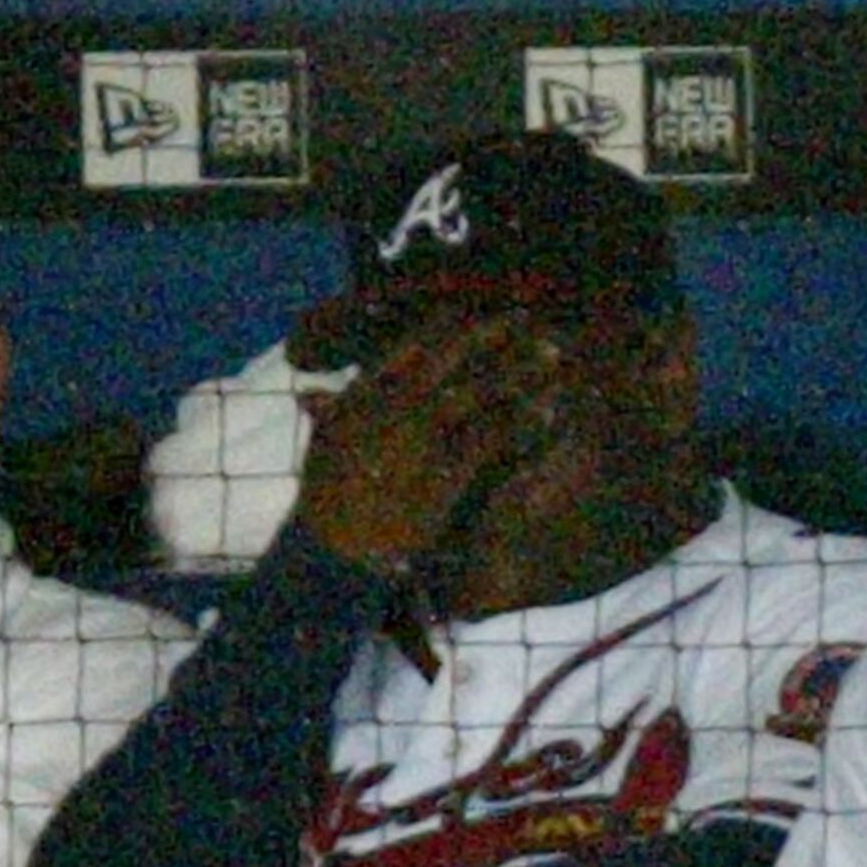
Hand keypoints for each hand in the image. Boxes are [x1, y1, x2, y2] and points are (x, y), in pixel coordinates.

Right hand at [295, 309, 568, 576]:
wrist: (337, 554)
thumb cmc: (328, 506)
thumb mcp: (321, 452)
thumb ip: (327, 418)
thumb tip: (313, 396)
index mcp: (363, 395)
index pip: (407, 347)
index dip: (442, 327)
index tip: (467, 311)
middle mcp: (392, 406)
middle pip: (450, 357)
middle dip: (489, 334)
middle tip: (521, 317)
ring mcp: (421, 437)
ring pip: (480, 390)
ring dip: (519, 370)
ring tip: (552, 354)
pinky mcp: (447, 471)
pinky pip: (493, 437)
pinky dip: (523, 420)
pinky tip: (548, 410)